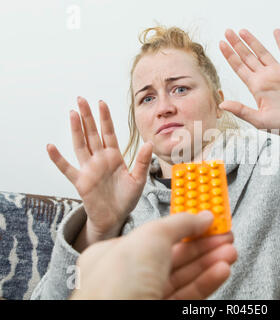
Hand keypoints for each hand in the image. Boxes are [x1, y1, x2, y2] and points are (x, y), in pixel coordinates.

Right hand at [47, 97, 153, 247]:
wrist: (115, 217)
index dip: (105, 118)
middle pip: (92, 134)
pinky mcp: (81, 182)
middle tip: (81, 99)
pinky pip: (67, 168)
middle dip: (87, 117)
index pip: (108, 133)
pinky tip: (51, 146)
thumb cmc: (127, 198)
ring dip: (76, 130)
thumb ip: (142, 162)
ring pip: (80, 145)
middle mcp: (100, 159)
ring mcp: (89, 169)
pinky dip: (58, 159)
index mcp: (114, 157)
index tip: (101, 102)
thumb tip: (149, 143)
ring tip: (72, 113)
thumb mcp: (138, 179)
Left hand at [70, 211, 237, 299]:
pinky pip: (189, 296)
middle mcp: (128, 278)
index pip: (156, 235)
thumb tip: (201, 217)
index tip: (206, 221)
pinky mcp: (163, 313)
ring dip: (210, 261)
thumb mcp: (151, 237)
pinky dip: (207, 281)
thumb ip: (179, 223)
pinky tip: (221, 270)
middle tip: (224, 235)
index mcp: (115, 255)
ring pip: (184, 277)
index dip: (184, 226)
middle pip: (174, 256)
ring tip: (229, 251)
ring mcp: (146, 298)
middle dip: (203, 244)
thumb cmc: (117, 287)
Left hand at [219, 29, 279, 148]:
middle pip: (248, 57)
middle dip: (237, 45)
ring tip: (242, 31)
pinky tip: (276, 32)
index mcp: (256, 88)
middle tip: (227, 31)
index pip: (239, 68)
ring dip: (253, 41)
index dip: (230, 56)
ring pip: (263, 52)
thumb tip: (222, 104)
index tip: (221, 43)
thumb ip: (241, 111)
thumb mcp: (260, 121)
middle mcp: (266, 78)